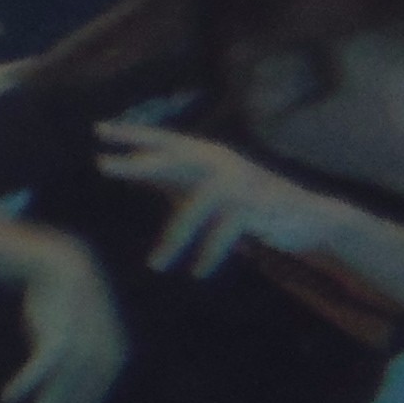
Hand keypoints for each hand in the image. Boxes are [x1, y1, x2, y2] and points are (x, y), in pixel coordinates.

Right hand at [3, 240, 129, 402]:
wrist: (56, 262)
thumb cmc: (62, 299)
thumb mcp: (78, 332)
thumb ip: (81, 358)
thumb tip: (73, 384)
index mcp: (113, 357)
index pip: (91, 399)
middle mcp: (104, 355)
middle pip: (75, 400)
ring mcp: (82, 346)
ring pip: (59, 391)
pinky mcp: (58, 337)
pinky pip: (40, 370)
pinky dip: (24, 386)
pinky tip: (6, 402)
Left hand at [98, 120, 352, 275]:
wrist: (306, 219)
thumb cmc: (244, 204)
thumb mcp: (203, 190)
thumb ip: (170, 180)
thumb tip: (129, 171)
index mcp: (205, 155)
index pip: (164, 140)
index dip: (133, 134)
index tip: (97, 129)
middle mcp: (220, 162)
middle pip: (171, 161)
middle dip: (136, 164)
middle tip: (99, 165)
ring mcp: (238, 182)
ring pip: (194, 208)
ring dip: (173, 239)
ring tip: (155, 267)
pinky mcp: (256, 206)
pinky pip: (224, 232)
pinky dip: (209, 252)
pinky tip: (198, 273)